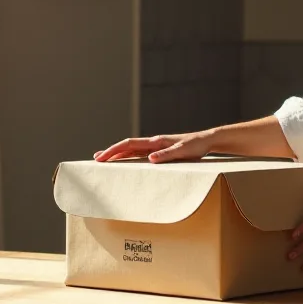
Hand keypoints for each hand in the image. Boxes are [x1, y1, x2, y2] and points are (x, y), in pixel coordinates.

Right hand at [93, 130, 215, 162]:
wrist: (207, 140)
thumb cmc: (196, 145)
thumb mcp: (182, 151)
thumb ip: (167, 154)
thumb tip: (150, 158)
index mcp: (155, 141)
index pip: (129, 144)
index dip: (114, 151)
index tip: (101, 158)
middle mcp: (153, 142)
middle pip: (126, 146)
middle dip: (111, 152)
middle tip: (96, 160)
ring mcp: (156, 146)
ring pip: (132, 149)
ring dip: (118, 154)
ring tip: (105, 161)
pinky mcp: (160, 150)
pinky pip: (140, 154)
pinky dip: (129, 157)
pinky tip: (126, 163)